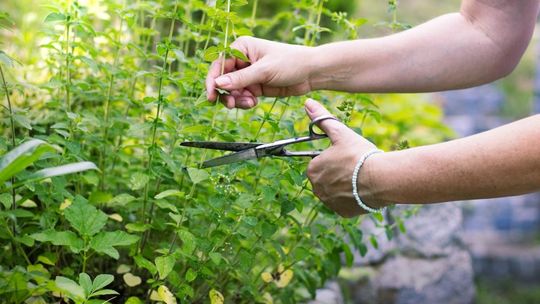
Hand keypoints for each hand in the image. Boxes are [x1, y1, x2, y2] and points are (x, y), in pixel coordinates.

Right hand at [205, 36, 314, 108]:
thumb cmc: (290, 62)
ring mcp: (248, 74)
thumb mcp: (264, 70)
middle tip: (231, 104)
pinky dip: (245, 102)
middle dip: (226, 93)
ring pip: (232, 91)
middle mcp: (242, 60)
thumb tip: (218, 83)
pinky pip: (242, 96)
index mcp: (242, 47)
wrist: (311, 73)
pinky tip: (254, 102)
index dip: (213, 80)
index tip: (211, 95)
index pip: (219, 64)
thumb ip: (241, 78)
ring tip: (249, 103)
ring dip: (237, 99)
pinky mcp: (255, 87)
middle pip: (223, 80)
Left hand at [305, 99, 387, 216]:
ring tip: (360, 178)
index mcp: (312, 170)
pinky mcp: (342, 212)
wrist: (381, 179)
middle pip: (327, 178)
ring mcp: (329, 203)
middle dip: (338, 173)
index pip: (320, 163)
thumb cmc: (359, 154)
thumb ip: (323, 119)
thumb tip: (308, 103)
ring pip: (335, 191)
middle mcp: (316, 189)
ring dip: (345, 186)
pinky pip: (345, 204)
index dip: (334, 158)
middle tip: (355, 167)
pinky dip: (353, 198)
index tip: (347, 156)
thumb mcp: (340, 133)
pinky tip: (363, 190)